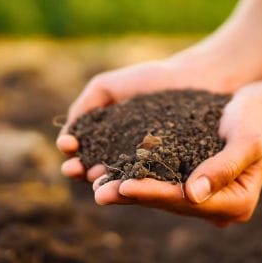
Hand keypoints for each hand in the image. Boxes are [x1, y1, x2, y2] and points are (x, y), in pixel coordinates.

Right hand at [56, 59, 226, 181]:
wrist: (195, 79)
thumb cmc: (151, 80)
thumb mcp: (108, 87)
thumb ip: (85, 106)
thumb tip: (66, 137)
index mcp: (107, 141)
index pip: (83, 153)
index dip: (72, 152)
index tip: (68, 146)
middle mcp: (125, 159)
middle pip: (97, 171)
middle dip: (82, 171)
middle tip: (75, 169)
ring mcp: (147, 169)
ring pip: (121, 181)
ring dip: (104, 183)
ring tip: (95, 180)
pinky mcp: (171, 175)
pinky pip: (151, 181)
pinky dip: (136, 184)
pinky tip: (126, 180)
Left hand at [93, 83, 261, 226]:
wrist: (258, 108)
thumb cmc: (255, 119)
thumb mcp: (246, 139)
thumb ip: (223, 167)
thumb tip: (193, 195)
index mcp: (237, 204)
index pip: (187, 201)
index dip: (154, 194)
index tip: (124, 186)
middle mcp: (219, 208)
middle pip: (169, 203)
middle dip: (133, 196)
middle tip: (98, 192)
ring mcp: (204, 199)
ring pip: (160, 197)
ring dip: (127, 191)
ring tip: (95, 185)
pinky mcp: (190, 184)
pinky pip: (159, 184)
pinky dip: (134, 178)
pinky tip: (108, 173)